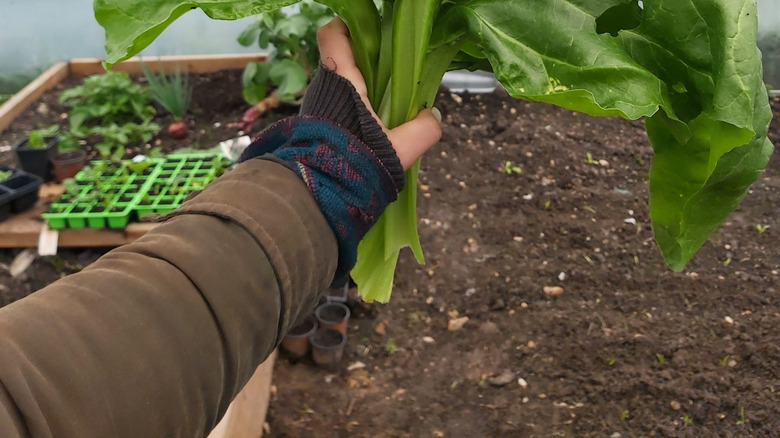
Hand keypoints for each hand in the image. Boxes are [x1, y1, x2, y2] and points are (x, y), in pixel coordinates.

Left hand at [316, 17, 441, 169]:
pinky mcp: (312, 129)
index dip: (346, 25)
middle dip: (362, 64)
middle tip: (389, 72)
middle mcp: (322, 89)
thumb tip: (434, 117)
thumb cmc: (356, 162)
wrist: (319, 195)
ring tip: (384, 108)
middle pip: (339, 61)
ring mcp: (314, 109)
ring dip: (357, 92)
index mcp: (342, 81)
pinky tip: (369, 131)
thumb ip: (423, 130)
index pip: (332, 36)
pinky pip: (333, 110)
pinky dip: (350, 112)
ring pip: (336, 89)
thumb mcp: (399, 149)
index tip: (367, 28)